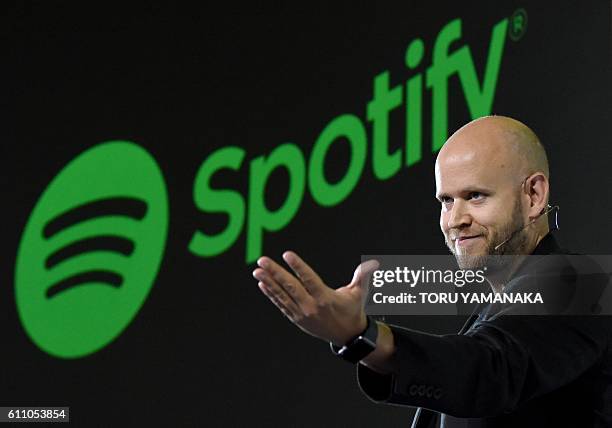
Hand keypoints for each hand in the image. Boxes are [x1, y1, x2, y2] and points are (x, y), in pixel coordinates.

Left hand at [253, 251, 378, 345]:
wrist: (347, 337)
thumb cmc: (353, 310)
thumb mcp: (359, 293)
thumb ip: (363, 276)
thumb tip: (374, 263)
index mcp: (326, 299)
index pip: (309, 279)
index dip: (298, 266)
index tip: (287, 255)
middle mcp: (311, 307)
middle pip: (291, 287)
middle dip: (275, 273)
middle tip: (263, 260)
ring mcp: (302, 314)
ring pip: (282, 296)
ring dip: (268, 282)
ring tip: (257, 271)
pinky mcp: (296, 318)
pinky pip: (281, 305)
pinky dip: (271, 294)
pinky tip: (262, 284)